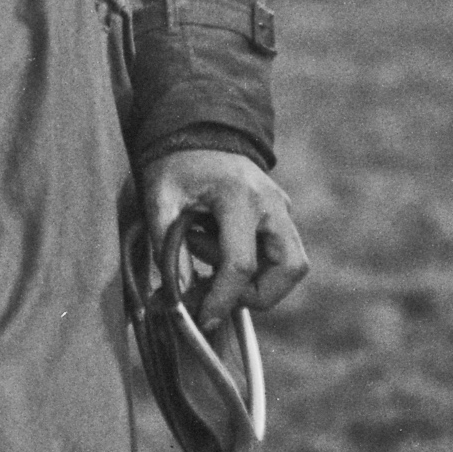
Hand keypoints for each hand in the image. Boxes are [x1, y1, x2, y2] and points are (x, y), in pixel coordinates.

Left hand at [145, 150, 307, 326]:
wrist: (199, 132)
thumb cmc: (176, 165)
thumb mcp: (160, 197)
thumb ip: (166, 244)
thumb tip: (179, 294)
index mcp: (240, 197)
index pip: (241, 264)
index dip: (223, 299)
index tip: (203, 319)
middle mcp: (272, 204)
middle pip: (290, 268)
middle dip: (258, 295)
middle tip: (217, 294)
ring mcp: (283, 209)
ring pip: (293, 265)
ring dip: (260, 284)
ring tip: (214, 271)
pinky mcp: (283, 216)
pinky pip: (282, 255)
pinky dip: (258, 269)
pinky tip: (221, 257)